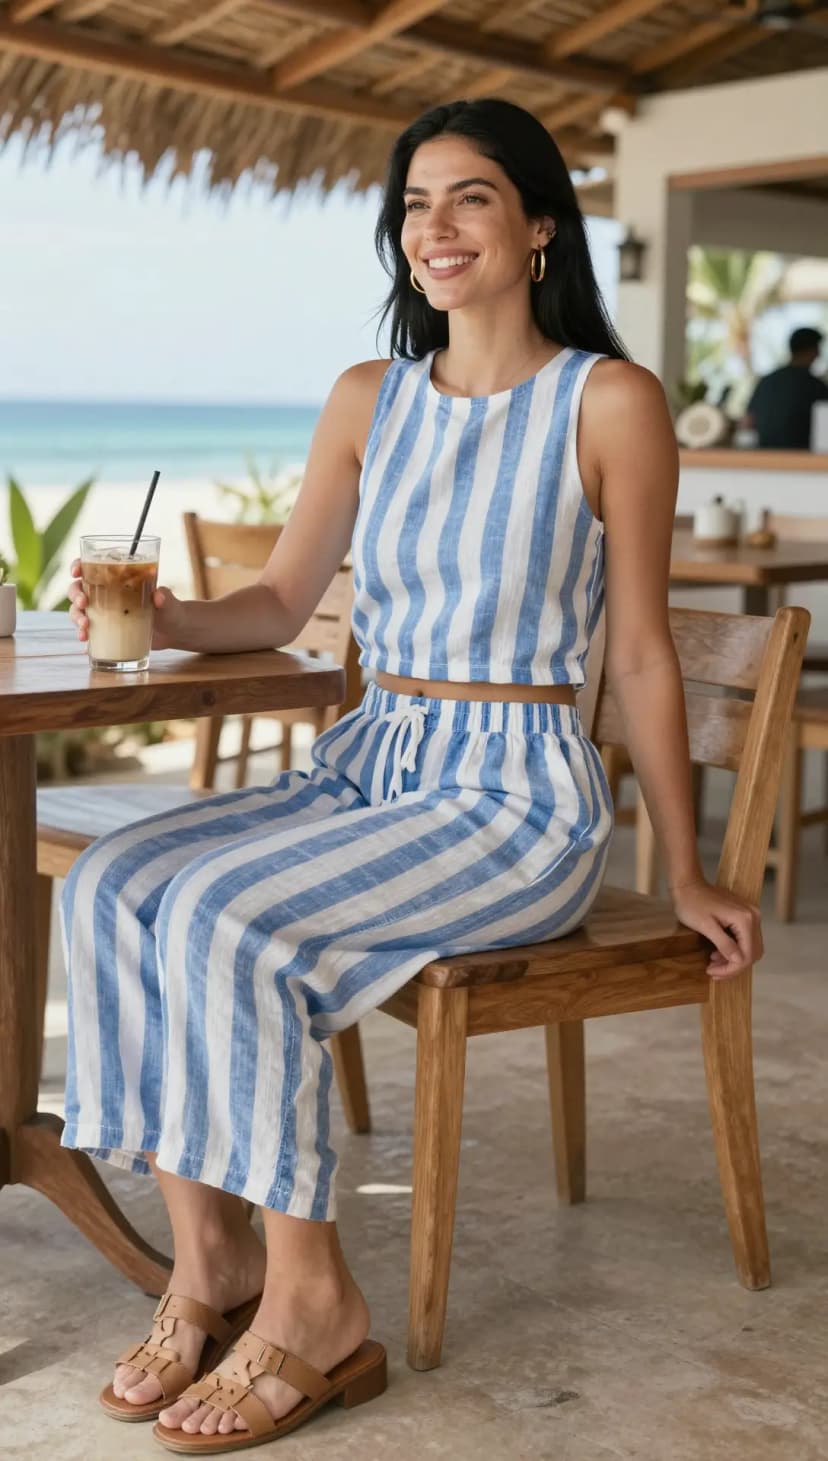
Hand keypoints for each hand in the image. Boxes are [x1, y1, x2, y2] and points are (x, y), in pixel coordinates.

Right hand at [67, 558, 186, 650]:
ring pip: (79, 611)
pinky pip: (90, 633)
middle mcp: (105, 594)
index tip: (76, 572)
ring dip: (77, 618)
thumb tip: (158, 596)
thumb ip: (164, 597)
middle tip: (84, 603)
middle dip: (76, 595)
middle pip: (78, 589)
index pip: (90, 567)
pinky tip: (86, 646)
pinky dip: (86, 639)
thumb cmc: (169, 609)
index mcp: (116, 579)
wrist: (173, 631)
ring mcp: (104, 613)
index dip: (78, 566)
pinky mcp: (107, 630)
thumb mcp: (168, 601)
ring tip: (85, 629)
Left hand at [669, 877, 762, 979]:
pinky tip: (717, 952)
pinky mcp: (745, 916)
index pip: (747, 955)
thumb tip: (738, 961)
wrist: (688, 884)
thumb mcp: (706, 927)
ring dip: (734, 959)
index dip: (731, 969)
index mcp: (746, 919)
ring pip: (750, 948)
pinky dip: (734, 950)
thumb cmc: (692, 903)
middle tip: (713, 971)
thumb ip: (724, 944)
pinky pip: (745, 939)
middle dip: (733, 966)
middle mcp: (754, 917)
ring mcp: (751, 915)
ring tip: (713, 962)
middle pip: (752, 953)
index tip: (712, 972)